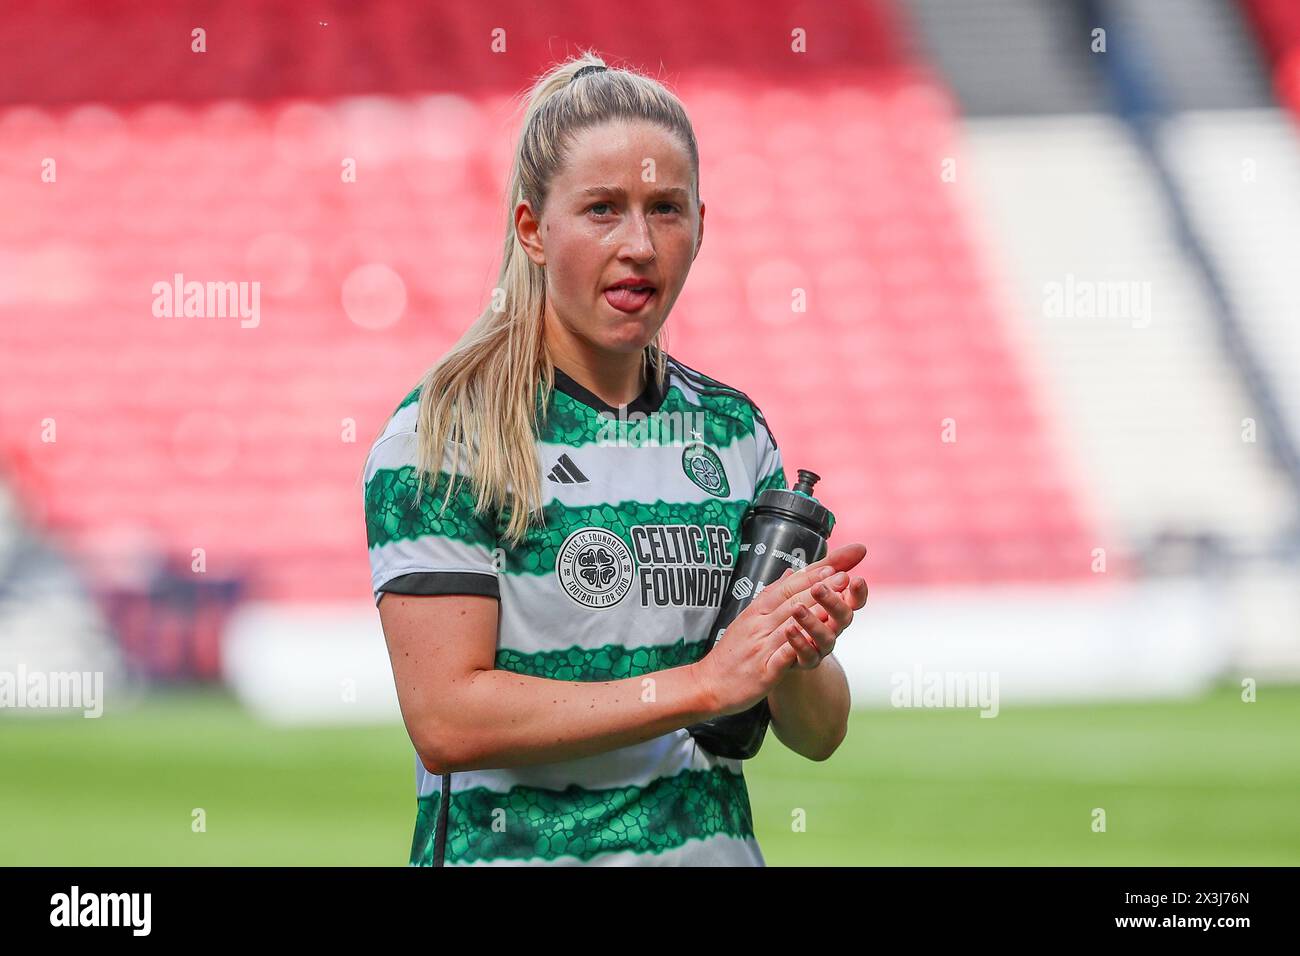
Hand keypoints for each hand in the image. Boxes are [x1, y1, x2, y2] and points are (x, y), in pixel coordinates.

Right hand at [690, 543, 866, 716]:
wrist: (708, 684)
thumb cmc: (731, 652)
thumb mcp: (748, 618)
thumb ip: (771, 596)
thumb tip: (790, 573)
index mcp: (757, 611)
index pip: (786, 587)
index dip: (810, 576)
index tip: (832, 565)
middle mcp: (759, 624)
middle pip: (791, 601)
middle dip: (819, 588)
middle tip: (844, 576)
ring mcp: (761, 646)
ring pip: (790, 624)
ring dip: (815, 612)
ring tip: (836, 603)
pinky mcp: (764, 670)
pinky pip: (784, 655)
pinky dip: (799, 645)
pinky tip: (816, 640)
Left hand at [773, 564, 867, 669]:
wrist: (778, 646)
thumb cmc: (798, 608)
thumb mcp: (809, 582)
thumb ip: (832, 564)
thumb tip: (861, 548)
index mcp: (836, 607)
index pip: (854, 600)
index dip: (858, 592)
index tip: (856, 579)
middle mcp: (833, 628)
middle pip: (843, 618)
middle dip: (833, 602)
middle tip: (819, 588)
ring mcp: (821, 646)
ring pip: (826, 638)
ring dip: (812, 622)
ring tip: (796, 608)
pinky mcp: (806, 660)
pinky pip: (807, 654)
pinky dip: (799, 642)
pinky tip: (788, 629)